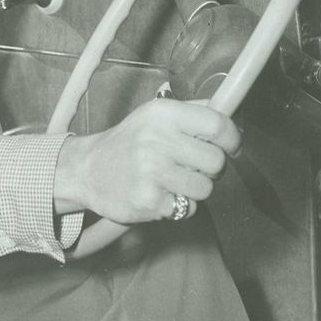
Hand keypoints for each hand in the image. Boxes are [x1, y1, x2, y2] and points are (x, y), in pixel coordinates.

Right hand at [53, 98, 240, 223]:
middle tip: (193, 166)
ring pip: (205, 188)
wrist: (88, 170)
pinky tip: (161, 193)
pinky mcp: (149, 201)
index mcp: (162, 114)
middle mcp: (156, 140)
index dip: (233, 138)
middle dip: (211, 168)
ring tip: (174, 180)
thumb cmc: (129, 142)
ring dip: (196, 188)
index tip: (232, 146)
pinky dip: (180, 205)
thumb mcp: (154, 115)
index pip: (217, 124)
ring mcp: (152, 172)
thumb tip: (230, 112)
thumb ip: (192, 111)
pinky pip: (188, 208)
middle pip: (216, 161)